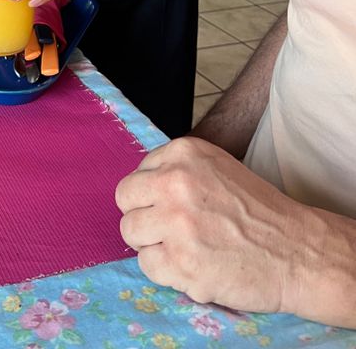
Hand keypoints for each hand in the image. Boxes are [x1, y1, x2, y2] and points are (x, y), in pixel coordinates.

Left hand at [114, 136, 310, 314]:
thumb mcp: (215, 167)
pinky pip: (147, 266)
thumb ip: (176, 170)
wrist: (297, 251)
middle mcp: (175, 182)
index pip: (138, 174)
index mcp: (183, 153)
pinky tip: (193, 266)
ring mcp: (176, 222)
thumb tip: (140, 188)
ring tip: (184, 248)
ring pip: (130, 233)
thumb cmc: (258, 211)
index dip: (152, 197)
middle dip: (144, 217)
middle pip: (125, 201)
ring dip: (152, 245)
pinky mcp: (181, 261)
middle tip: (170, 231)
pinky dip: (166, 271)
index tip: (174, 209)